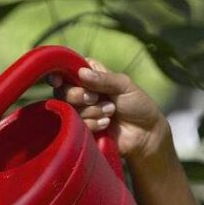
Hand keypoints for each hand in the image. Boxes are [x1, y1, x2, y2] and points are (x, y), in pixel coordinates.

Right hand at [48, 58, 168, 160]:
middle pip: (63, 90)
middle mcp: (82, 92)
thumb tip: (81, 73)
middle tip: (96, 98)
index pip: (67, 69)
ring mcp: (81, 112)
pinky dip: (93, 124)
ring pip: (69, 109)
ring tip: (111, 112)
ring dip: (92, 111)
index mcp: (90, 75)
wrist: (145, 135)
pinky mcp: (82, 129)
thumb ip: (103, 79)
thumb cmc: (138, 104)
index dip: (59, 74)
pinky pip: (76, 125)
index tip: (59, 81)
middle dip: (78, 95)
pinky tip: (106, 124)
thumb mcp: (124, 86)